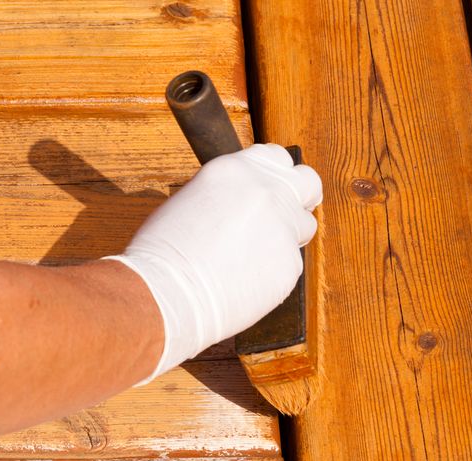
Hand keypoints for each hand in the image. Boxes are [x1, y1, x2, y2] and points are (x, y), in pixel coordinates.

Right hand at [105, 143, 323, 382]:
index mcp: (235, 169)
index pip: (276, 157)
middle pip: (308, 181)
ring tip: (256, 253)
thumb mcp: (190, 201)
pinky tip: (246, 279)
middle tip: (289, 212)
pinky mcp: (289, 264)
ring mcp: (282, 227)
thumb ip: (227, 195)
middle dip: (301, 195)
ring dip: (287, 235)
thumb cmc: (163, 253)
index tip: (274, 187)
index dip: (277, 174)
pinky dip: (273, 271)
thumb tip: (242, 204)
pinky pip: (290, 263)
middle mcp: (265, 191)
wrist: (165, 293)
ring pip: (304, 225)